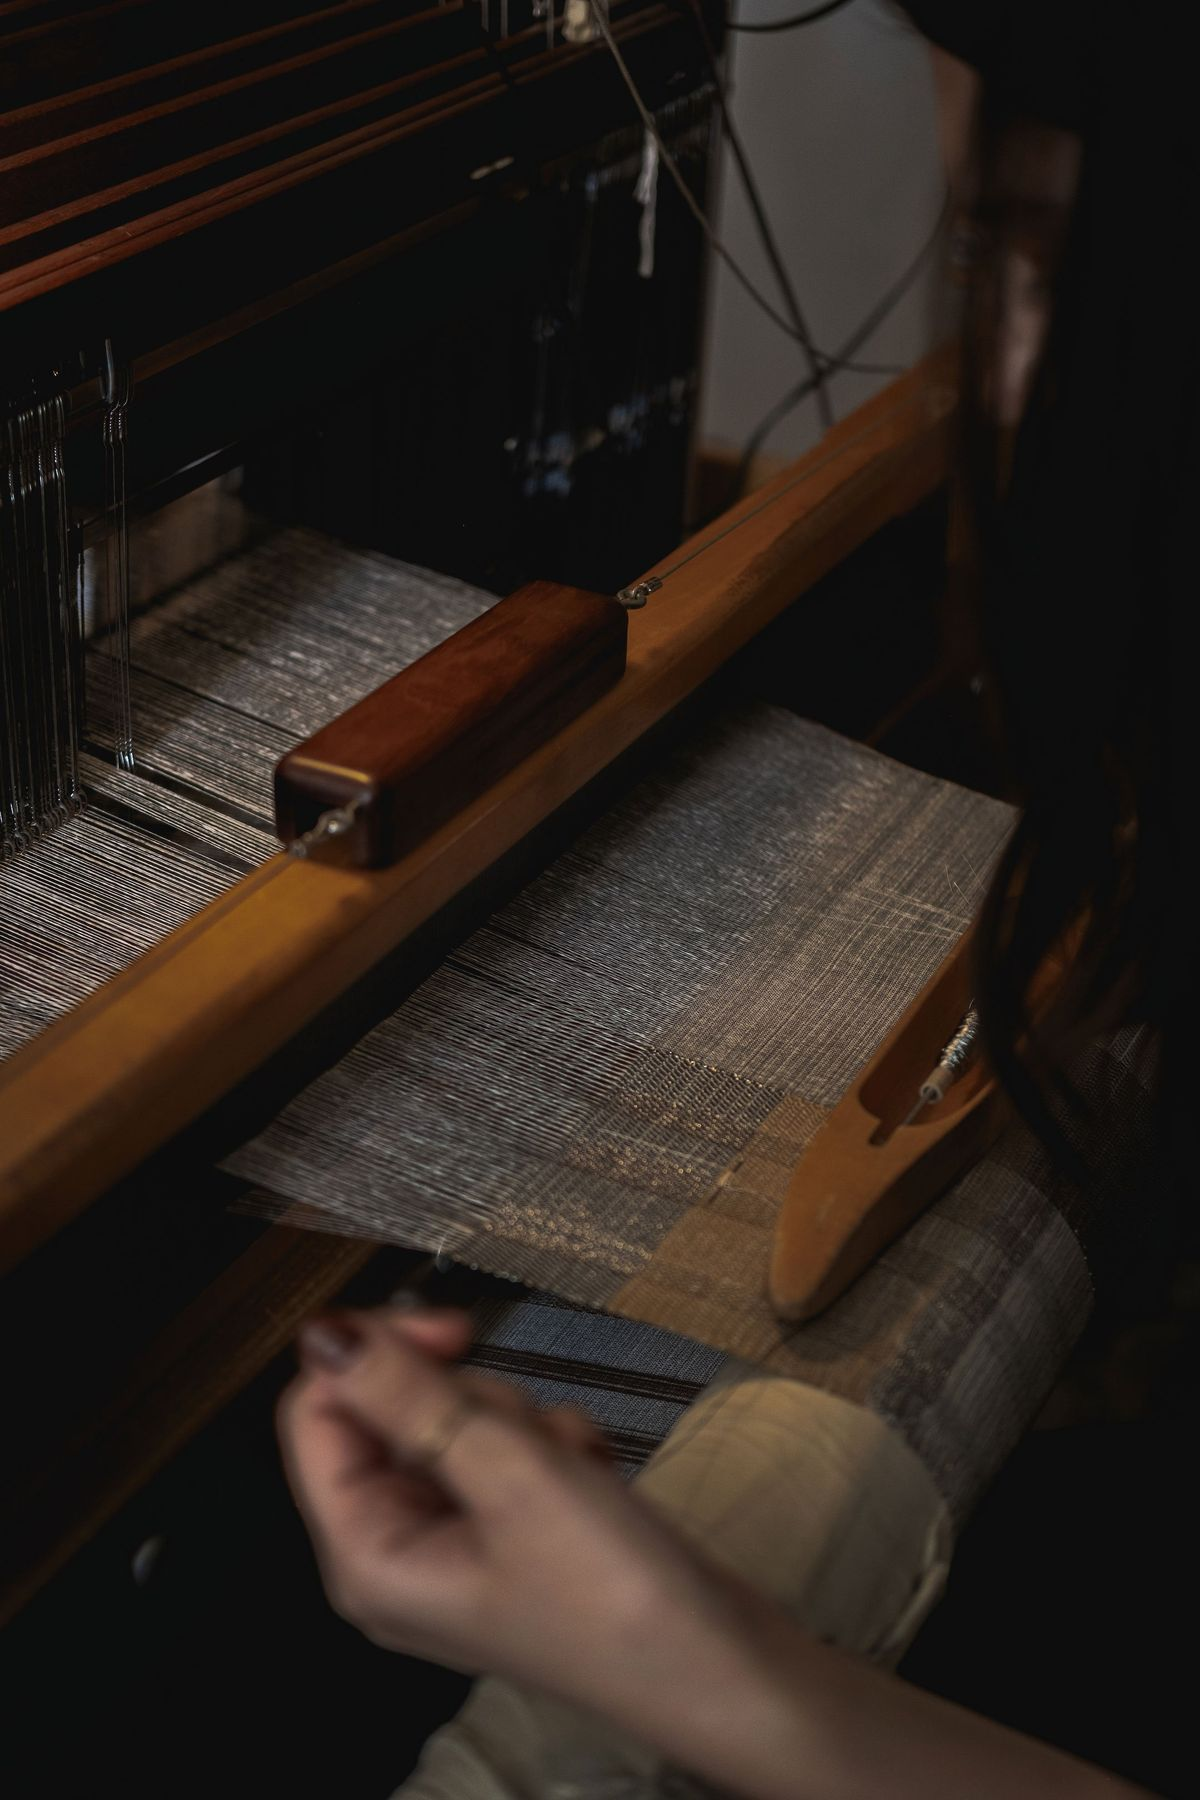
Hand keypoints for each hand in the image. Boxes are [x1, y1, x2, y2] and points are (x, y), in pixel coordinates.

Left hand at [277, 1306, 746, 1711]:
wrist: (723, 1670)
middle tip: (531, 1443)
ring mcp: (456, 1545)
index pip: (316, 1412)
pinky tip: (594, 1482)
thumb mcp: (508, 1473)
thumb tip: (324, 1330)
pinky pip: (508, 1451)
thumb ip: (409, 1394)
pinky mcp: (511, 1537)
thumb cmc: (610, 1589)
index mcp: (364, 1552)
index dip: (375, 1354)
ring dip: (524, 1425)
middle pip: (393, 1413)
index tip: (458, 1329)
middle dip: (473, 1402)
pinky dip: (555, 1450)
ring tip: (573, 1472)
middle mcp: (396, 1551)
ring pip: (460, 1422)